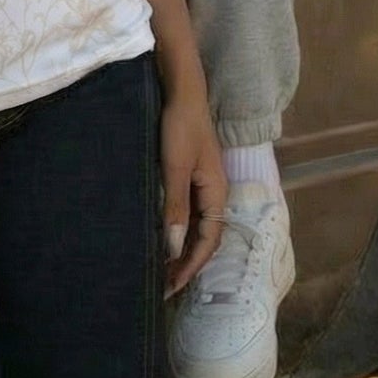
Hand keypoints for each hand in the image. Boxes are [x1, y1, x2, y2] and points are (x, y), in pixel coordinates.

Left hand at [160, 86, 227, 296]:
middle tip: (163, 286)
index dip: (192, 266)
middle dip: (187, 264)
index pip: (209, 241)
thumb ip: (176, 207)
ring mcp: (204, 184)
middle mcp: (215, 193)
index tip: (172, 286)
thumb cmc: (180, 126)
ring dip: (182, 249)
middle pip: (205, 238)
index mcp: (217, 193)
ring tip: (161, 268)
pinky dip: (178, 230)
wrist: (182, 91)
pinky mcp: (193, 176)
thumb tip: (175, 247)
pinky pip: (189, 212)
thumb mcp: (175, 168)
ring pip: (197, 226)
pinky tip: (162, 236)